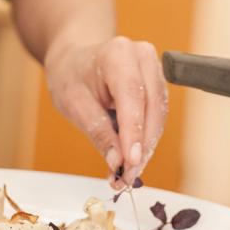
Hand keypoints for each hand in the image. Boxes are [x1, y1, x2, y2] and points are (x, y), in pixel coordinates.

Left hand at [43, 35, 167, 186]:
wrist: (73, 60)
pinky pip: (157, 114)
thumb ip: (97, 131)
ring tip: (127, 172)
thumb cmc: (71, 76)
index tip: (131, 162)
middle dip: (142, 145)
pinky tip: (133, 157)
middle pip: (152, 105)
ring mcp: (153, 67)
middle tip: (126, 176)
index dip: (134, 131)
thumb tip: (117, 162)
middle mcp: (141, 56)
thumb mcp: (74, 103)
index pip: (132, 94)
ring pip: (158, 113)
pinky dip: (146, 137)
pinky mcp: (156, 82)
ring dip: (146, 145)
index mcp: (117, 54)